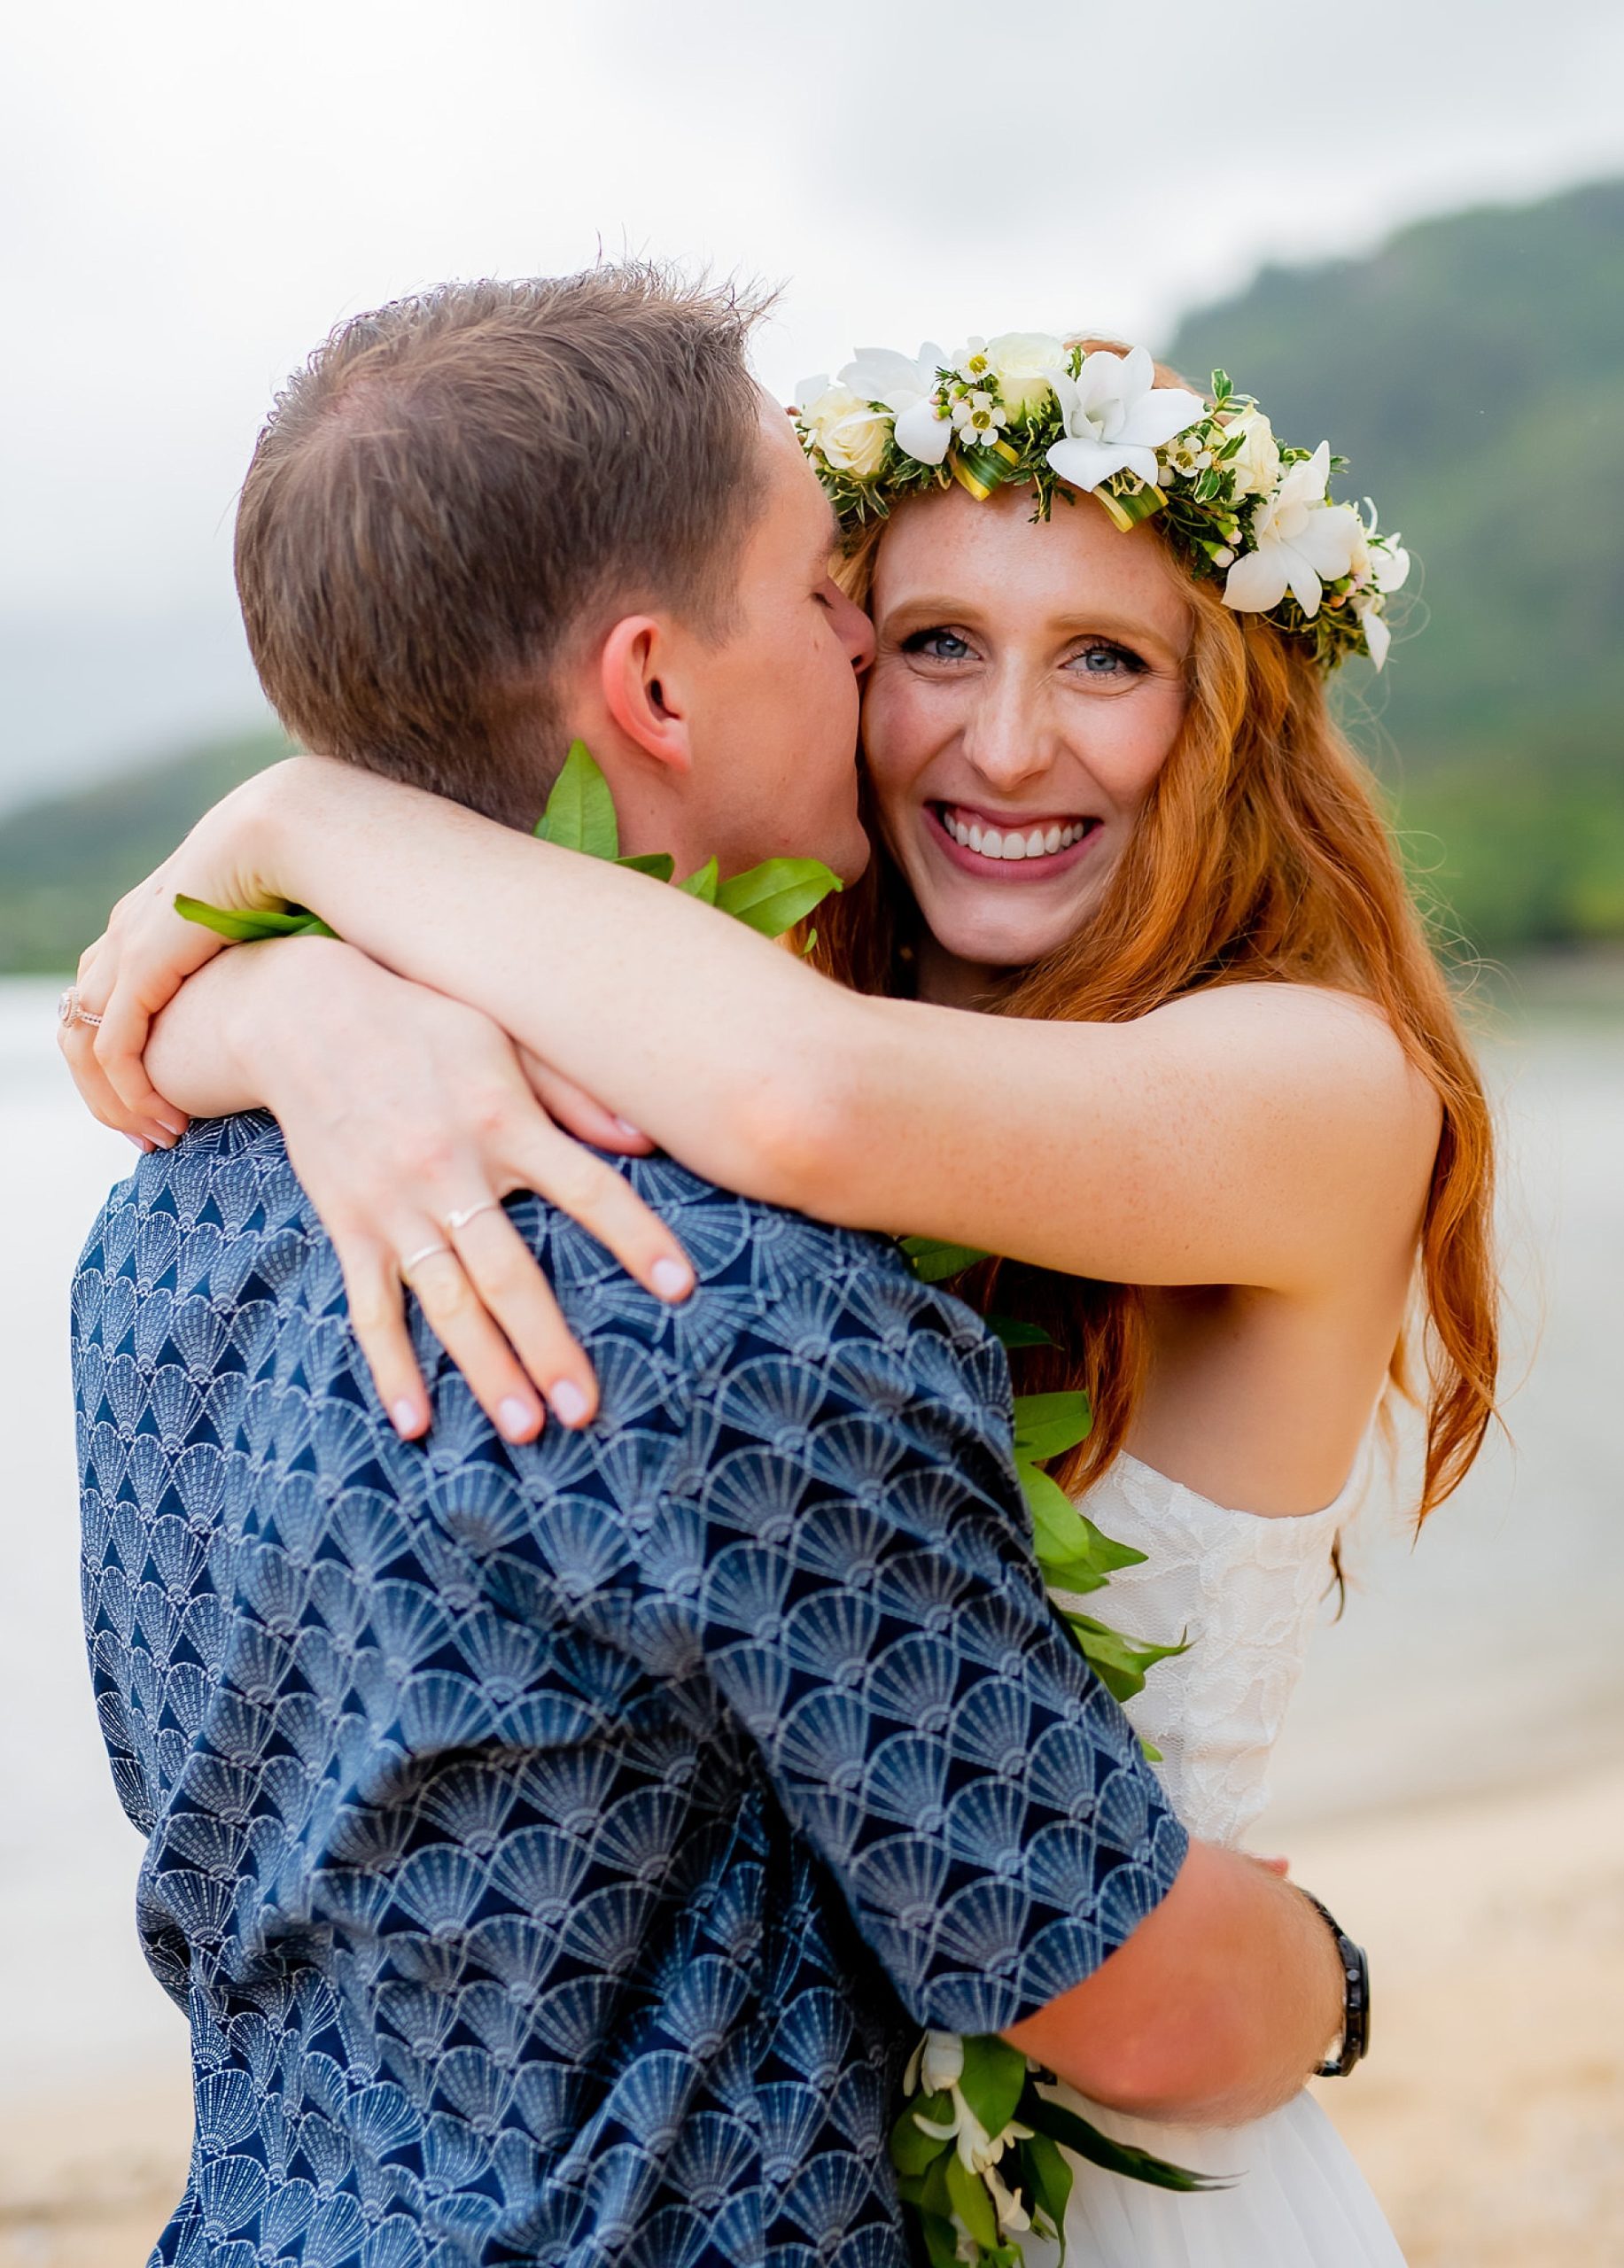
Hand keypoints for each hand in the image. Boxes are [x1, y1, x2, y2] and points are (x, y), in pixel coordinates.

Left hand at [59, 762, 299, 1137]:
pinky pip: (114, 1049)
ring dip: (115, 1101)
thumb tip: (303, 1004)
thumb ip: (265, 972)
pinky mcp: (141, 969)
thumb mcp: (274, 936)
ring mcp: (127, 950)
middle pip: (86, 1022)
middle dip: (109, 1088)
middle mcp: (127, 933)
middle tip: (150, 1132)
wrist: (291, 835)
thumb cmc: (309, 880)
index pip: (114, 996)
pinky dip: (130, 1092)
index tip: (172, 1101)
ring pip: (87, 1046)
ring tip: (156, 1135)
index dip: (131, 1055)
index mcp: (154, 920)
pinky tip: (166, 1120)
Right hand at [76, 929, 696, 1443]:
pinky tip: (415, 1421)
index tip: (681, 1288)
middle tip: (586, 1410)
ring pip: (446, 1304)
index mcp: (501, 1121)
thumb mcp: (504, 1036)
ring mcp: (394, 1206)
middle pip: (509, 1273)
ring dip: (485, 1370)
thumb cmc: (423, 1021)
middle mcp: (448, 1170)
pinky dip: (391, 1367)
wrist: (302, 1013)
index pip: (588, 1190)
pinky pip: (371, 1308)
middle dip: (549, 1345)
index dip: (638, 1238)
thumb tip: (647, 1139)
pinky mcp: (349, 1226)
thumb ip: (574, 1093)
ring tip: (524, 1429)